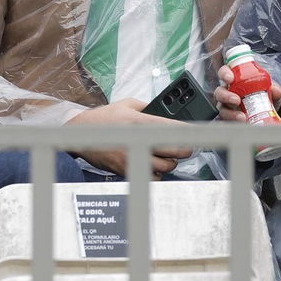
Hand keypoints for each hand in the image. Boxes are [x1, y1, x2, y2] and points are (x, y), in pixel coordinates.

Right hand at [66, 98, 192, 175]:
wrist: (83, 134)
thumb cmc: (105, 118)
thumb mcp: (127, 104)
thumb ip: (148, 107)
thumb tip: (167, 112)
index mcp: (140, 121)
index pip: (174, 129)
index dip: (190, 132)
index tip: (198, 133)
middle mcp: (139, 140)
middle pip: (176, 150)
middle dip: (185, 149)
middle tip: (186, 146)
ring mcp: (133, 157)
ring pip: (167, 166)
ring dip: (170, 162)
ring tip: (166, 155)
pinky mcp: (128, 170)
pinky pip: (153, 177)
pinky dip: (157, 173)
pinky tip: (153, 164)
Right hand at [212, 62, 280, 122]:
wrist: (267, 116)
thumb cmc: (263, 99)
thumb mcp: (271, 93)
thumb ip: (274, 90)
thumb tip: (275, 90)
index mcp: (236, 82)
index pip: (225, 73)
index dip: (224, 73)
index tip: (230, 78)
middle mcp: (228, 93)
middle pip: (219, 92)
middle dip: (225, 95)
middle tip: (236, 100)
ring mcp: (226, 108)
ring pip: (221, 108)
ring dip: (230, 113)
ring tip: (242, 117)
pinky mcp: (227, 120)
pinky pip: (224, 122)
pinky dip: (231, 123)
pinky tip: (241, 124)